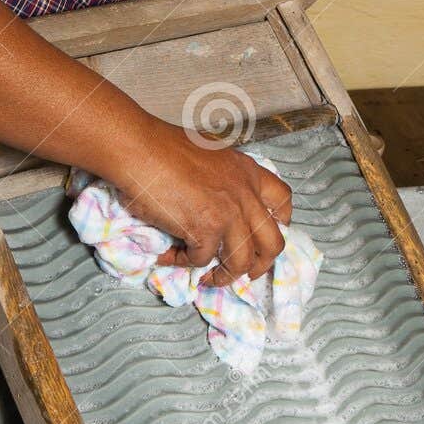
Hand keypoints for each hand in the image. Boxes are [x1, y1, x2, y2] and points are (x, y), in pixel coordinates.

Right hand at [108, 118, 292, 286]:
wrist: (140, 149)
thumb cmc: (163, 146)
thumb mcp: (210, 155)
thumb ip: (223, 177)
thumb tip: (215, 200)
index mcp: (248, 172)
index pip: (283, 201)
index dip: (280, 224)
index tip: (263, 238)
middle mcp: (246, 194)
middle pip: (274, 242)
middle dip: (261, 265)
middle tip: (245, 272)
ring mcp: (229, 213)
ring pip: (242, 261)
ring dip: (225, 275)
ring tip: (208, 277)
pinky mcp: (205, 229)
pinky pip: (201, 260)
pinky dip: (184, 262)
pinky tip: (169, 255)